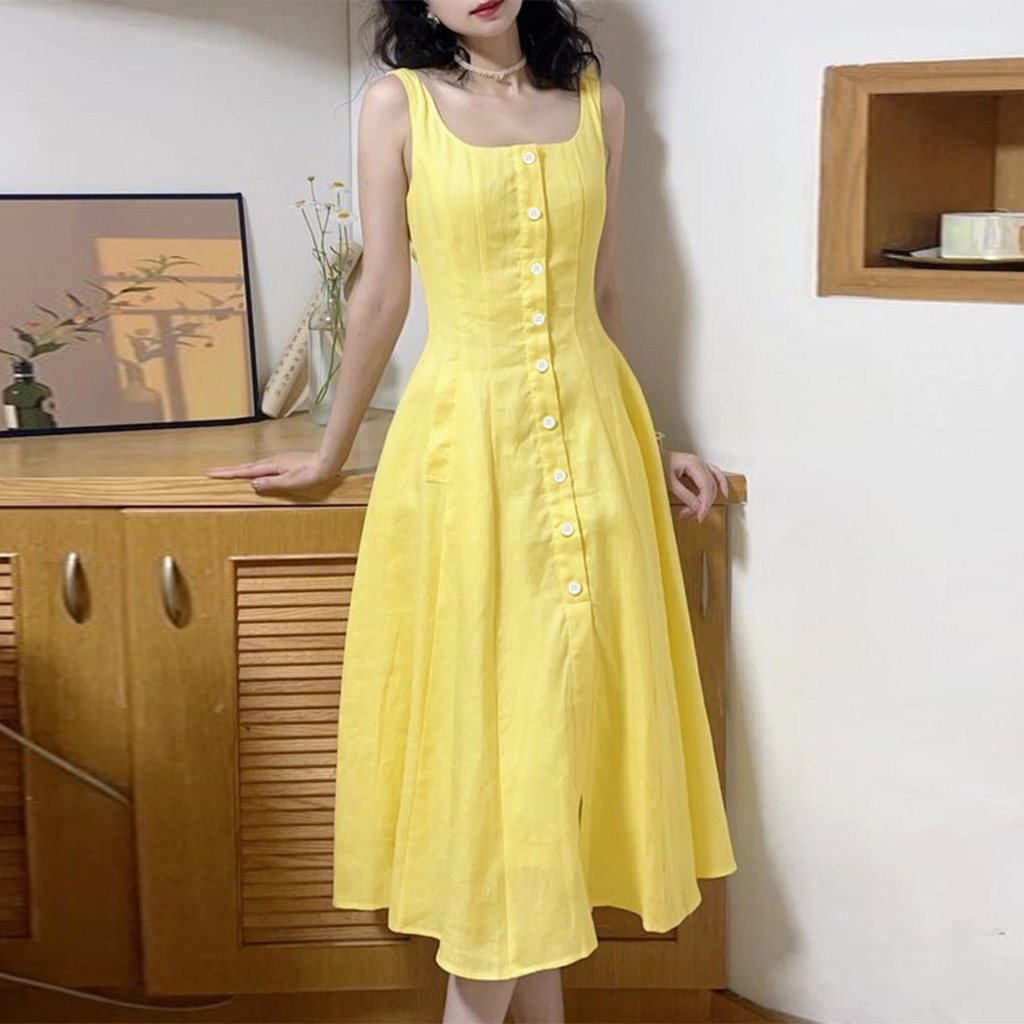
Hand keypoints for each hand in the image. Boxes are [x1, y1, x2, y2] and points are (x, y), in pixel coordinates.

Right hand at [205, 450, 338, 494]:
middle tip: (212, 471)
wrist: (327, 462)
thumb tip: (252, 483)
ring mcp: (279, 460)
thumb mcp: (290, 482)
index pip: (244, 471)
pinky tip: (256, 472)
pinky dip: (254, 469)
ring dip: (240, 469)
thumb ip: (271, 483)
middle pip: (246, 467)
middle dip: (229, 470)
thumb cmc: (311, 473)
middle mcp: (272, 461)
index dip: (228, 473)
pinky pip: (264, 465)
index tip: (211, 472)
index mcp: (271, 467)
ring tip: (228, 472)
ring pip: (255, 466)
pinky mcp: (285, 461)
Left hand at [661, 448, 728, 522]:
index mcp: (694, 464)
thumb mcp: (668, 482)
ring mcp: (701, 464)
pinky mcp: (699, 468)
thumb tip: (697, 507)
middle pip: (710, 487)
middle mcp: (700, 463)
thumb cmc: (657, 465)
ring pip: (713, 484)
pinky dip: (720, 485)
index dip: (705, 503)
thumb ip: (684, 495)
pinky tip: (724, 494)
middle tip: (692, 516)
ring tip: (698, 512)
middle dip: (703, 504)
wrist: (650, 457)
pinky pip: (715, 476)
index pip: (706, 486)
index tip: (699, 516)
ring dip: (708, 499)